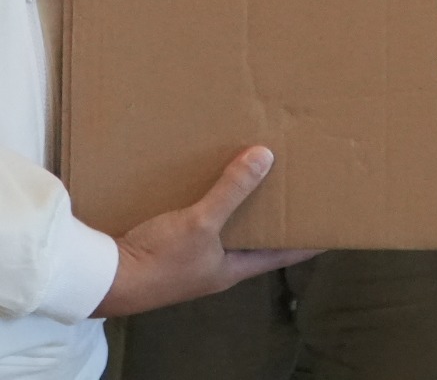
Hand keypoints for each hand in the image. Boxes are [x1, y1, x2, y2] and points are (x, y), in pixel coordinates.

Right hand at [93, 146, 316, 317]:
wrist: (105, 279)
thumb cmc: (158, 262)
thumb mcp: (200, 224)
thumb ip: (232, 191)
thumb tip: (266, 157)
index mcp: (233, 268)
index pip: (283, 254)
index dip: (307, 240)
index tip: (331, 224)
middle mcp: (216, 266)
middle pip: (253, 237)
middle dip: (269, 213)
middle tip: (289, 185)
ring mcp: (191, 258)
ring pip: (224, 228)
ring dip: (235, 205)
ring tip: (248, 173)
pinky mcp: (167, 247)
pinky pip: (195, 221)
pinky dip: (204, 202)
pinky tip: (199, 180)